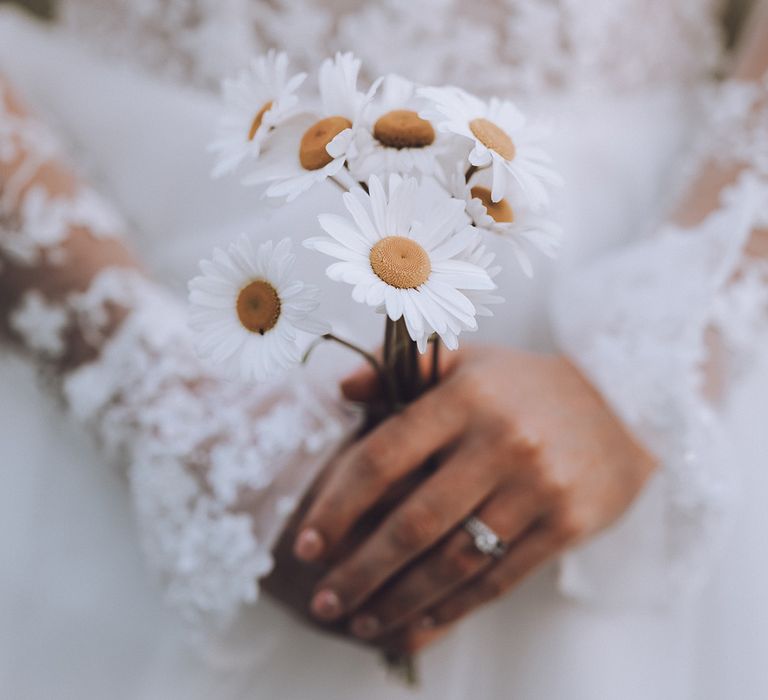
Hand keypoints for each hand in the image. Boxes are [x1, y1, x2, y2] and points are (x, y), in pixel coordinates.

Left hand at [292, 345, 656, 645]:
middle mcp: (500, 443)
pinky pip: (499, 578)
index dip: (339, 505)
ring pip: (453, 561)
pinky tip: (418, 626)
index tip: (308, 542)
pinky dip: (453, 609)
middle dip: (360, 571)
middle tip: (322, 601)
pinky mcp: (567, 524)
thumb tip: (341, 389)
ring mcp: (537, 487)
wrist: (629, 402)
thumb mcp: (469, 361)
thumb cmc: (529, 385)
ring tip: (359, 623)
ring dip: (399, 601)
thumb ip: (400, 370)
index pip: (384, 457)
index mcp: (465, 398)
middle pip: (414, 523)